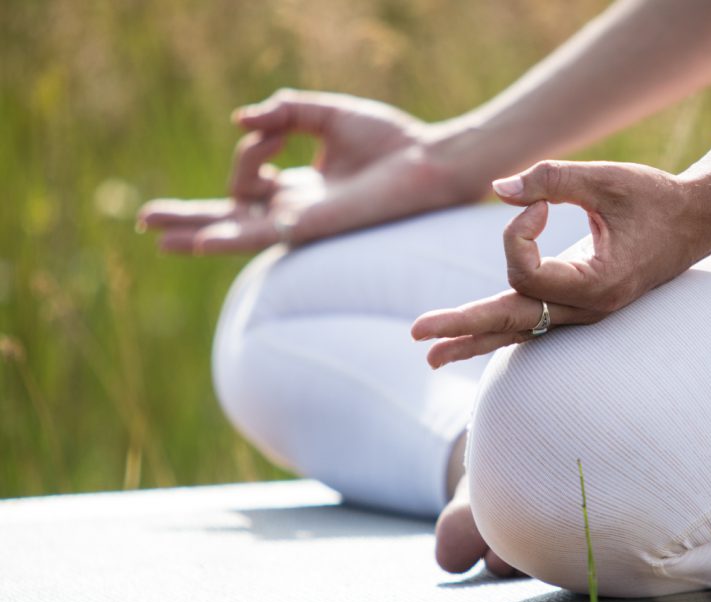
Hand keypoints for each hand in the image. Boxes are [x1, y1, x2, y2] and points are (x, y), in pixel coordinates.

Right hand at [137, 89, 487, 253]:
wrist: (428, 161)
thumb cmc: (390, 141)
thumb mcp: (327, 115)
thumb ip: (285, 111)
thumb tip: (241, 119)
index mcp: (300, 188)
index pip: (250, 172)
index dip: (254, 141)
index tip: (278, 123)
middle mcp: (295, 211)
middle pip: (230, 217)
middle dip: (189, 217)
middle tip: (146, 220)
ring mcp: (299, 223)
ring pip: (236, 231)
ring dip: (195, 231)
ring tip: (155, 234)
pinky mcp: (310, 227)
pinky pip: (259, 236)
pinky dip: (226, 238)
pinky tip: (195, 243)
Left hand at [411, 160, 710, 366]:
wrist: (698, 222)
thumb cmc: (655, 197)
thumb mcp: (606, 179)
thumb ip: (552, 178)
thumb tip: (500, 186)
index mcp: (596, 284)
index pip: (526, 273)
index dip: (517, 232)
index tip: (539, 201)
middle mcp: (588, 309)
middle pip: (512, 322)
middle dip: (463, 327)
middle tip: (418, 336)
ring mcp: (584, 314)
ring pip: (520, 332)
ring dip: (474, 341)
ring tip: (431, 357)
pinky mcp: (581, 307)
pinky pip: (532, 325)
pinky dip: (499, 331)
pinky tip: (470, 341)